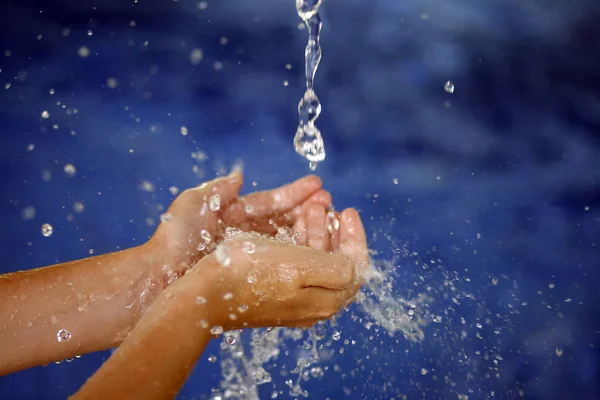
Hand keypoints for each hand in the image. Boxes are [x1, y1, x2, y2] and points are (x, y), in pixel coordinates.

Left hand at [148, 170, 331, 279]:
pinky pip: (280, 263)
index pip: (271, 202)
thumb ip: (219, 189)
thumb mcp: (195, 203)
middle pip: (284, 220)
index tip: (318, 184)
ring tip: (331, 220)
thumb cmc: (174, 237)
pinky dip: (299, 256)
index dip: (294, 194)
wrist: (159, 276)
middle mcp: (246, 235)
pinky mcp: (252, 276)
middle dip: (308, 210)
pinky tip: (317, 252)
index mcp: (234, 216)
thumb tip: (239, 176)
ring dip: (309, 230)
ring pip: (286, 241)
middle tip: (331, 203)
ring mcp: (250, 256)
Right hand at [168, 206, 368, 330]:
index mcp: (325, 300)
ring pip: (316, 261)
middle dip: (334, 230)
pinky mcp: (273, 292)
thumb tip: (352, 266)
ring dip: (316, 230)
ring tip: (309, 208)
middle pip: (336, 263)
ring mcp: (292, 300)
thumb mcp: (301, 266)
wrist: (205, 293)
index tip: (347, 210)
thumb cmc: (252, 274)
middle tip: (328, 206)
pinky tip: (291, 225)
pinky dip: (299, 240)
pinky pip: (297, 264)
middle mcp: (312, 304)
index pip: (355, 268)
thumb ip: (336, 267)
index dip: (356, 237)